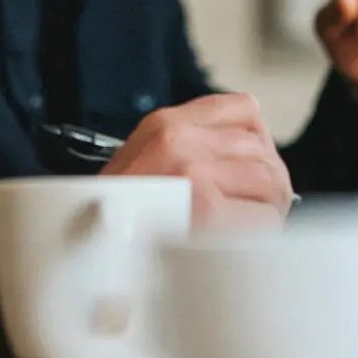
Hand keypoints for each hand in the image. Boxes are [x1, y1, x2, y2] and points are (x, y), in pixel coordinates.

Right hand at [102, 93, 292, 228]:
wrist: (85, 248)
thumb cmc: (117, 215)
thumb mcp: (147, 158)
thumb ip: (193, 144)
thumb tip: (254, 155)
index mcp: (165, 122)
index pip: (245, 109)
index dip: (256, 144)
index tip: (247, 170)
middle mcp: (178, 138)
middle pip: (263, 149)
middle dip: (266, 182)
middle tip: (249, 209)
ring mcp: (193, 172)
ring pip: (272, 180)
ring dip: (267, 209)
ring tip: (242, 227)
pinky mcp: (207, 209)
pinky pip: (267, 217)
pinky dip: (263, 233)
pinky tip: (239, 243)